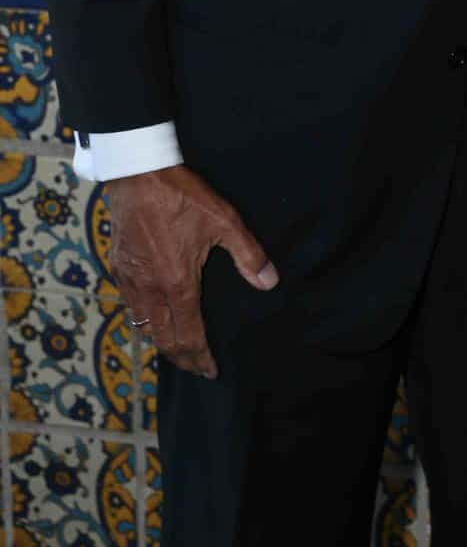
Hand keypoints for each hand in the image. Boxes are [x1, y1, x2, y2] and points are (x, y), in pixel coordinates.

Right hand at [104, 166, 278, 378]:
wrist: (138, 175)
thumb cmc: (182, 197)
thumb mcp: (224, 221)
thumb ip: (247, 255)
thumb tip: (269, 282)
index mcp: (178, 284)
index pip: (189, 335)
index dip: (200, 358)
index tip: (210, 372)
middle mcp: (150, 290)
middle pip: (163, 339)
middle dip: (181, 359)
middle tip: (195, 370)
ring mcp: (130, 280)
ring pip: (143, 326)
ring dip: (160, 343)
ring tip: (176, 350)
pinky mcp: (117, 267)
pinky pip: (129, 305)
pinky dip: (142, 320)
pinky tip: (151, 318)